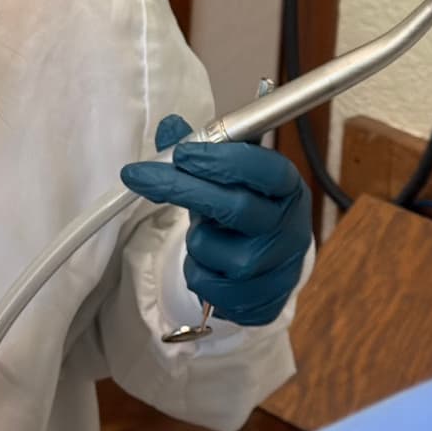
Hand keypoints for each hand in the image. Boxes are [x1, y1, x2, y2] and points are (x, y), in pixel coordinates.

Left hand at [119, 116, 311, 325]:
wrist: (269, 268)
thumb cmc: (244, 215)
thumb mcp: (226, 179)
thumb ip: (200, 151)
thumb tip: (169, 127)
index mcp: (288, 189)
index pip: (264, 169)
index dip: (222, 159)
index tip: (181, 152)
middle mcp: (290, 228)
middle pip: (235, 207)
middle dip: (183, 189)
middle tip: (141, 176)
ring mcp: (279, 269)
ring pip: (214, 249)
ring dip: (196, 240)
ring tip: (207, 236)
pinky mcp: (263, 303)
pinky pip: (209, 285)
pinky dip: (197, 272)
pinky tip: (210, 264)